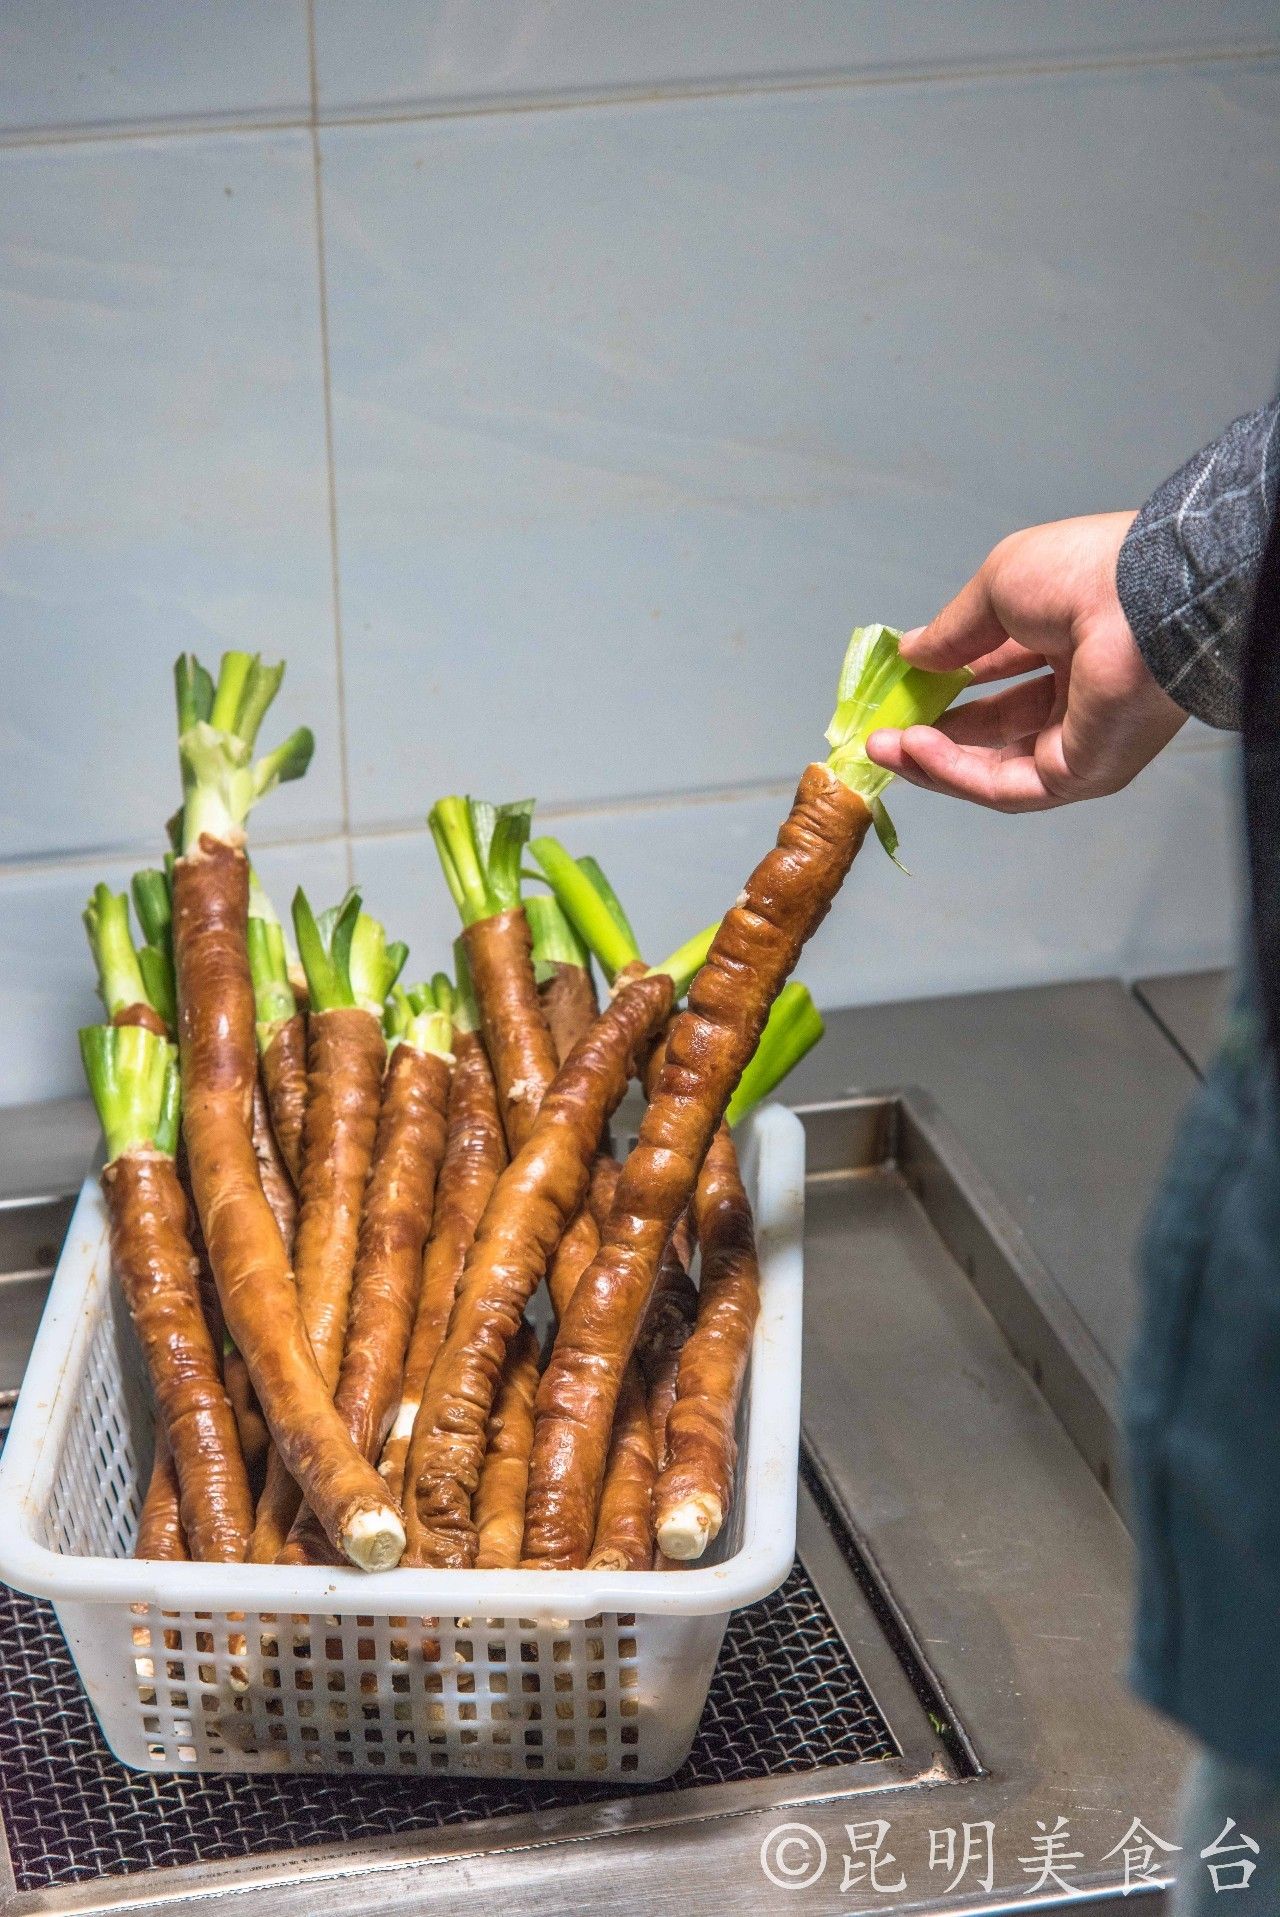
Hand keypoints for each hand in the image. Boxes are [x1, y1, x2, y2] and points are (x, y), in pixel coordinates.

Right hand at [865, 513, 1187, 810]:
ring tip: (884, 745)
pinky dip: (955, 772)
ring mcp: (1083, 740)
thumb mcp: (998, 587)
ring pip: (994, 765)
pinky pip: (1006, 784)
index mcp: (1073, 641)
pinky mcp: (1080, 775)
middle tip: (884, 729)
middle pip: (996, 727)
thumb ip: (954, 631)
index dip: (949, 680)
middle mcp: (1082, 694)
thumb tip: (911, 653)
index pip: (1003, 672)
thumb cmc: (1083, 577)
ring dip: (932, 759)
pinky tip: (916, 749)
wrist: (1140, 603)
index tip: (903, 683)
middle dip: (934, 730)